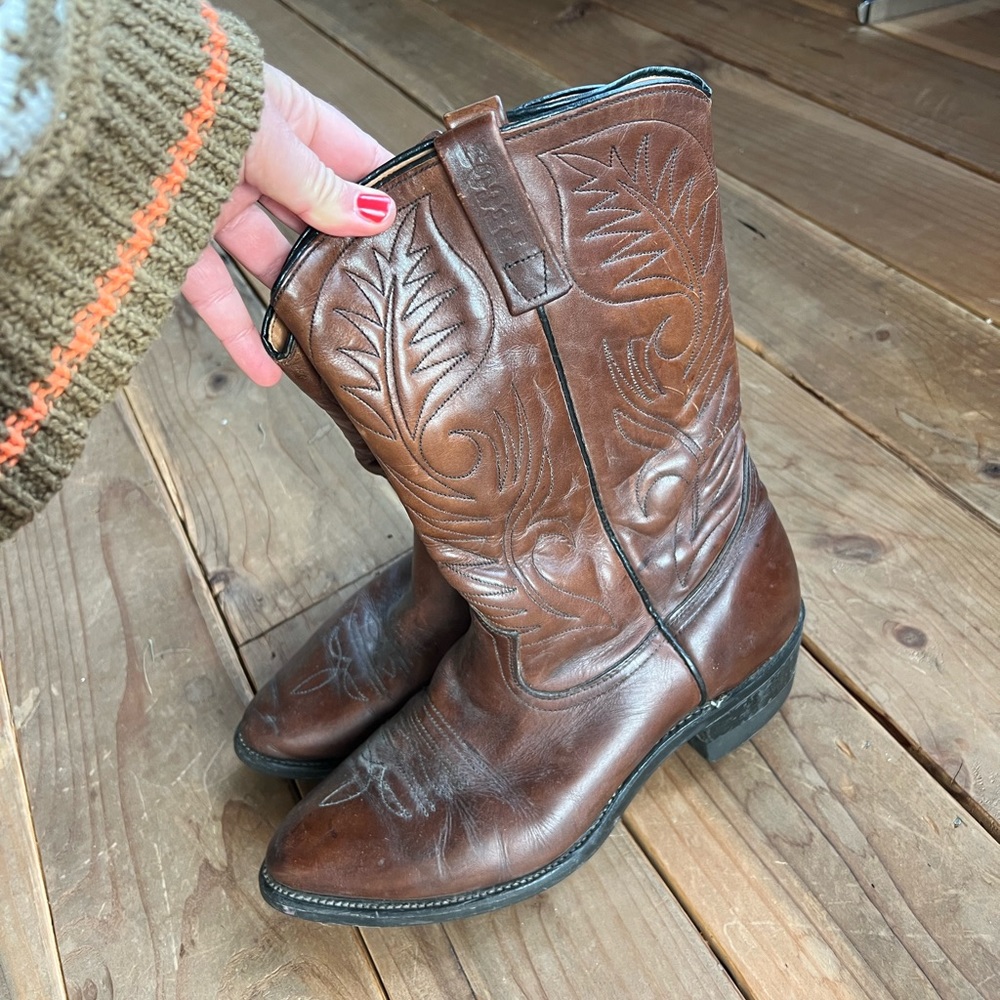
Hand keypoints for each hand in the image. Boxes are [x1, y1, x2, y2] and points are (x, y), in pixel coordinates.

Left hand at [181, 65, 396, 385]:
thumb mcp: (271, 142)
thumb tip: (378, 216)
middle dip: (346, 253)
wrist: (92, 115)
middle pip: (313, 217)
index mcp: (281, 118)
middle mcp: (252, 161)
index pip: (349, 155)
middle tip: (388, 289)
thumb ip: (321, 188)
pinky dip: (241, 333)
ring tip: (337, 335)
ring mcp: (216, 202)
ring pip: (270, 261)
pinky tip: (268, 368)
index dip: (384, 190)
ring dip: (299, 298)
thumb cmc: (187, 102)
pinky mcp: (181, 241)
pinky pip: (218, 294)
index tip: (421, 224)